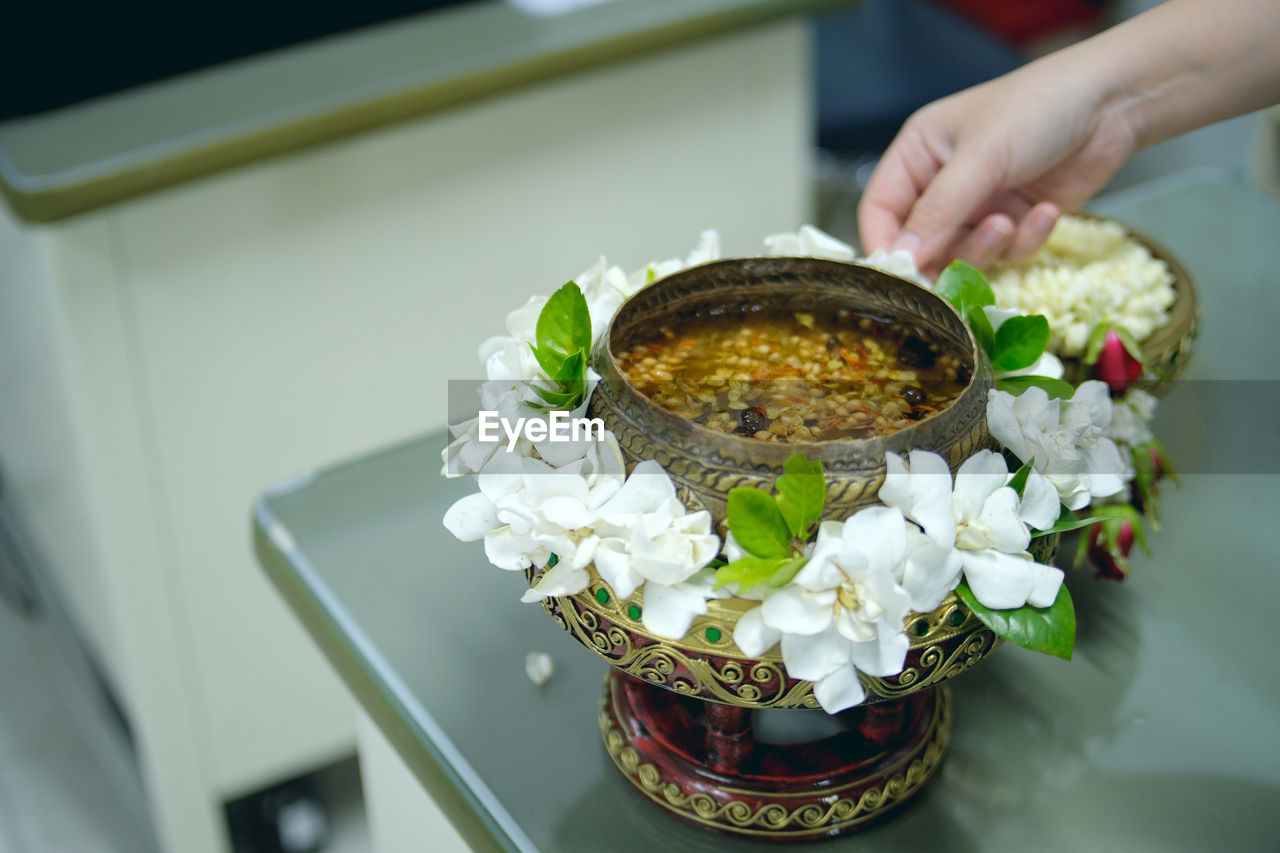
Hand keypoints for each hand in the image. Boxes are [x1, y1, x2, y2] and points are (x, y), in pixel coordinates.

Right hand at [857, 56, 1138, 276]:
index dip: (886, 247)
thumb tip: (902, 260)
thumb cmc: (1037, 109)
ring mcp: (979, 205)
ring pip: (963, 255)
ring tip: (1010, 222)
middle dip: (945, 255)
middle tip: (962, 266)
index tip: (901, 278)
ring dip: (988, 248)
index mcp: (917, 155)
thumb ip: (938, 212)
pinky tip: (1045, 213)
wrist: (1114, 103)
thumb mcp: (981, 158)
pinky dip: (1025, 240)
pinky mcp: (1016, 221)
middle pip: (921, 244)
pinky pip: (1007, 254)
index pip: (879, 211)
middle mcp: (942, 183)